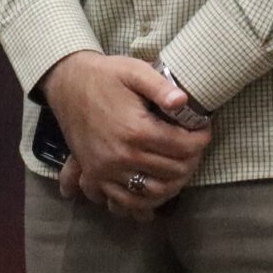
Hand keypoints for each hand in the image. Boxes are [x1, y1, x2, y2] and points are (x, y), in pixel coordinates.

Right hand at [43, 52, 210, 220]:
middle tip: (195, 147)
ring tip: (181, 167)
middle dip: (192, 160)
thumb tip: (184, 101)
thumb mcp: (133, 71)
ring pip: (153, 192)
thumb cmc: (105, 75)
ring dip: (173, 184)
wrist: (68, 84)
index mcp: (135, 129)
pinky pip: (125, 202)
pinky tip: (156, 189)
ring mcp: (107, 170)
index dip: (201, 139)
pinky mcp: (95, 177)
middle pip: (172, 172)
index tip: (204, 129)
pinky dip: (145, 201)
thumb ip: (160, 86)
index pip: (183, 147)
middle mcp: (122, 155)